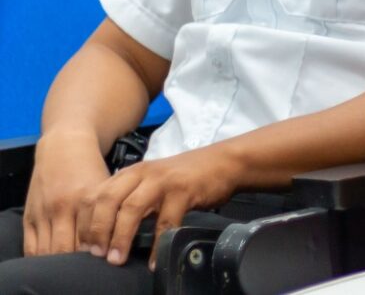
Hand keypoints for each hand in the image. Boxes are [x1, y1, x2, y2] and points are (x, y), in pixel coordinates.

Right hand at [22, 130, 110, 256]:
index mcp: (85, 199)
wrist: (65, 146)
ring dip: (58, 263)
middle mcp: (62, 207)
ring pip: (46, 251)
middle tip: (88, 267)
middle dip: (77, 263)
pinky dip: (41, 258)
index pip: (89, 239)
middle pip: (65, 249)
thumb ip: (111, 211)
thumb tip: (118, 239)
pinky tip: (53, 260)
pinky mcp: (29, 216)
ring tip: (72, 266)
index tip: (104, 260)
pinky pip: (30, 247)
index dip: (95, 255)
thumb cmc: (91, 167)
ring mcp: (43, 212)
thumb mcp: (107, 185)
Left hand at [74, 142, 241, 267]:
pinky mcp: (184, 190)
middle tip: (96, 255)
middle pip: (107, 200)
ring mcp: (163, 180)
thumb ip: (130, 198)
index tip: (82, 248)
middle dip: (97, 230)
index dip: (84, 223)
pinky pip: (166, 222)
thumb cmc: (185, 177)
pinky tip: (155, 261)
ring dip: (121, 237)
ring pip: (132, 209)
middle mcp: (142, 173)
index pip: (94, 195)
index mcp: (130, 173)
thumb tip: (104, 233)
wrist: (224, 162)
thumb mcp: (152, 183)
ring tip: (117, 260)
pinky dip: (158, 245)